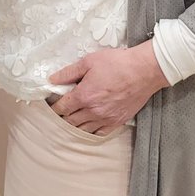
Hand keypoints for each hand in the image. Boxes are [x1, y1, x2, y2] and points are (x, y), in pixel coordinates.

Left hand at [47, 42, 168, 134]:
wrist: (143, 71)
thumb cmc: (117, 63)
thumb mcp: (89, 61)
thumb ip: (69, 72)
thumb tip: (53, 79)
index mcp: (84, 96)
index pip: (62, 108)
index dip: (54, 107)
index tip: (51, 106)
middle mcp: (93, 111)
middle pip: (70, 121)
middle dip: (62, 118)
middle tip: (59, 113)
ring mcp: (106, 118)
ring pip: (84, 130)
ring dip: (75, 126)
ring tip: (70, 120)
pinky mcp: (117, 122)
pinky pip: (99, 133)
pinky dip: (91, 131)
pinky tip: (87, 127)